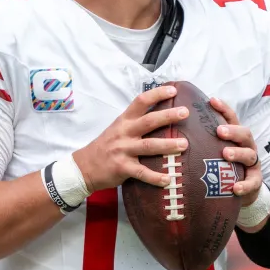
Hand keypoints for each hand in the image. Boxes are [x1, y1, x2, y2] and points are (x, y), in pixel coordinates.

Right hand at [73, 85, 189, 191]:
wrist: (84, 167)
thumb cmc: (106, 146)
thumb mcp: (118, 129)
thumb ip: (136, 122)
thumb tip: (162, 115)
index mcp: (124, 121)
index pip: (141, 102)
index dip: (157, 94)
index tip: (173, 90)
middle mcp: (124, 133)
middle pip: (148, 121)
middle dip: (168, 116)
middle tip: (185, 112)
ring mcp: (123, 150)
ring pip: (149, 146)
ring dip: (168, 145)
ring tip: (184, 145)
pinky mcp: (123, 168)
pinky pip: (142, 172)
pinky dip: (155, 177)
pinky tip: (168, 179)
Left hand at [209, 97, 262, 205]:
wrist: (241, 188)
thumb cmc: (223, 164)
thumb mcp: (214, 150)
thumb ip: (201, 140)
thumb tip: (175, 125)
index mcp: (235, 136)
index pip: (231, 118)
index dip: (223, 108)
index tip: (211, 100)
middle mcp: (246, 146)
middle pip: (245, 133)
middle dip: (233, 131)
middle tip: (219, 131)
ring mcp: (252, 163)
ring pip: (249, 155)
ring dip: (238, 153)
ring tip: (226, 154)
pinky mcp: (255, 181)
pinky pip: (252, 182)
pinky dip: (245, 185)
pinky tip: (236, 188)